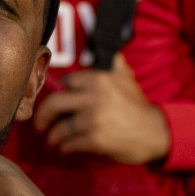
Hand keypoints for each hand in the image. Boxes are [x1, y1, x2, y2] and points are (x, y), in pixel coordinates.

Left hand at [33, 55, 172, 165]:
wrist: (155, 132)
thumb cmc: (138, 105)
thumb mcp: (127, 77)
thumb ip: (113, 63)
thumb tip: (101, 46)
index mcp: (99, 79)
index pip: (66, 82)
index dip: (59, 92)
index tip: (56, 101)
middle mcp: (94, 97)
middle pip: (54, 103)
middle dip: (42, 116)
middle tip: (39, 125)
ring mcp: (93, 119)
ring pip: (60, 128)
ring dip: (52, 137)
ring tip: (51, 141)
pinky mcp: (95, 139)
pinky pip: (70, 143)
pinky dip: (64, 147)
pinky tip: (64, 149)